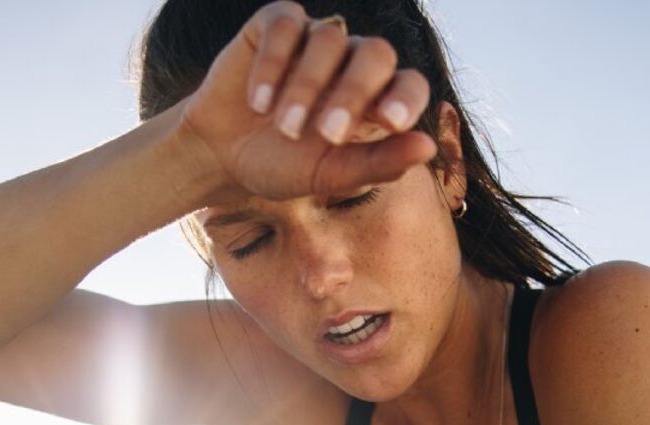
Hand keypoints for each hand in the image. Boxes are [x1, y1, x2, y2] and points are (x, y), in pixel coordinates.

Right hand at [176, 0, 437, 205]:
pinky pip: (285, 24)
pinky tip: (258, 101)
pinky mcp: (276, 24)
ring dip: (307, 87)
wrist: (222, 156)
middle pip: (375, 54)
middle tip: (328, 134)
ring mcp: (314, 38)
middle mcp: (352, 61)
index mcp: (376, 98)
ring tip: (284, 127)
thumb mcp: (330, 175)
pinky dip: (273, 64)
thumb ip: (378, 164)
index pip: (410, 84)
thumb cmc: (284, 165)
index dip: (407, 98)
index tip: (391, 122)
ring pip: (329, 39)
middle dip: (354, 93)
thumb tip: (427, 147)